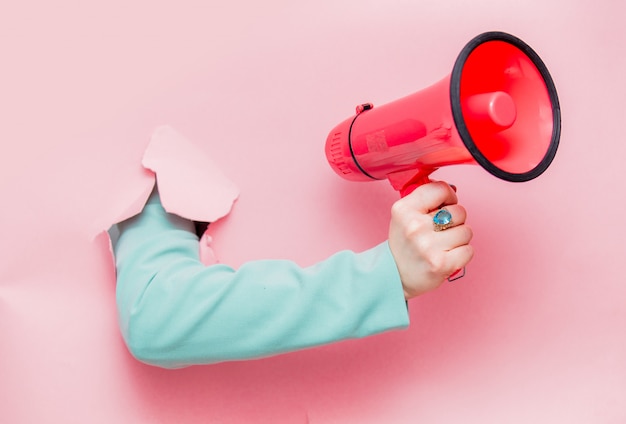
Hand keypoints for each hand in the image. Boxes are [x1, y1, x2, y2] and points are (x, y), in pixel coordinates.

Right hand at [388, 181, 473, 298]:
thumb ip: (425, 200)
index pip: (440, 189)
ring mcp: (428, 246)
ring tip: (443, 245)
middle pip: (458, 211)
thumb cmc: (404, 245)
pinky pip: (469, 250)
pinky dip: (462, 254)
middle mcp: (414, 226)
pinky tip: (448, 256)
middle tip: (440, 232)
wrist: (394, 276)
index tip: (444, 206)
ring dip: (459, 239)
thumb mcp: (403, 216)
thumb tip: (453, 190)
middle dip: (454, 221)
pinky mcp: (441, 264)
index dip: (448, 197)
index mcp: (403, 210)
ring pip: (466, 231)